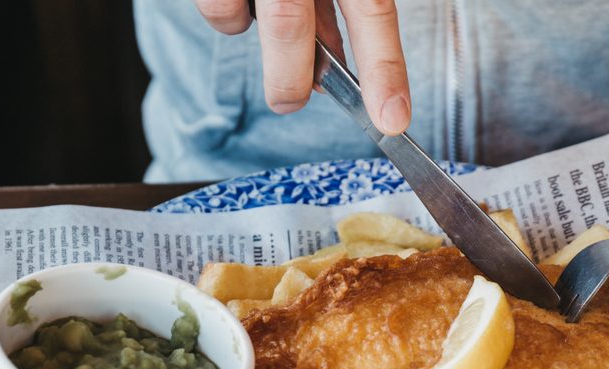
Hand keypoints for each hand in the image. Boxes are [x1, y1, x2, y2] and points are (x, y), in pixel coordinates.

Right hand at [194, 0, 410, 134]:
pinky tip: (238, 0)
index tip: (392, 118)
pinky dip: (227, 15)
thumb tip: (334, 63)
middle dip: (290, 80)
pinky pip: (216, 7)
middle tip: (292, 99)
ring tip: (262, 23)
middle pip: (288, 26)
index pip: (371, 10)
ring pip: (241, 18)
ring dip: (252, 40)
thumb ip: (337, 7)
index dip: (385, 68)